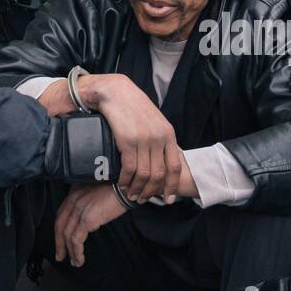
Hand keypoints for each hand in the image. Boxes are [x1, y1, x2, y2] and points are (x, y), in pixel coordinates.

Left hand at [53, 184, 128, 266]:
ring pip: (67, 235)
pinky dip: (76, 252)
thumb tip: (89, 218)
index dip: (60, 229)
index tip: (61, 239)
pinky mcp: (87, 219)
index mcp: (75, 192)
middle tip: (60, 255)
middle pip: (60, 225)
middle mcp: (73, 199)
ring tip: (74, 261)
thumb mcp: (97, 192)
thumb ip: (89, 201)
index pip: (61, 214)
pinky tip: (80, 258)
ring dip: (69, 251)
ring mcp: (79, 209)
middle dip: (59, 243)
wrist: (127, 186)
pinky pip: (76, 240)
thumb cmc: (118, 188)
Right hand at [79, 73, 182, 203]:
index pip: (175, 165)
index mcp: (168, 133)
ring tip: (132, 194)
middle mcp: (159, 137)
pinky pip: (130, 168)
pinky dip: (126, 180)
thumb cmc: (132, 106)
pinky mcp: (128, 141)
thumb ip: (159, 137)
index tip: (169, 198)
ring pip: (145, 174)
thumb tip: (160, 158)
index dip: (172, 185)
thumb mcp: (153, 120)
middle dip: (152, 191)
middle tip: (143, 199)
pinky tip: (122, 183)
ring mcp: (144, 140)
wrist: (115, 92)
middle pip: (160, 174)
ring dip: (137, 188)